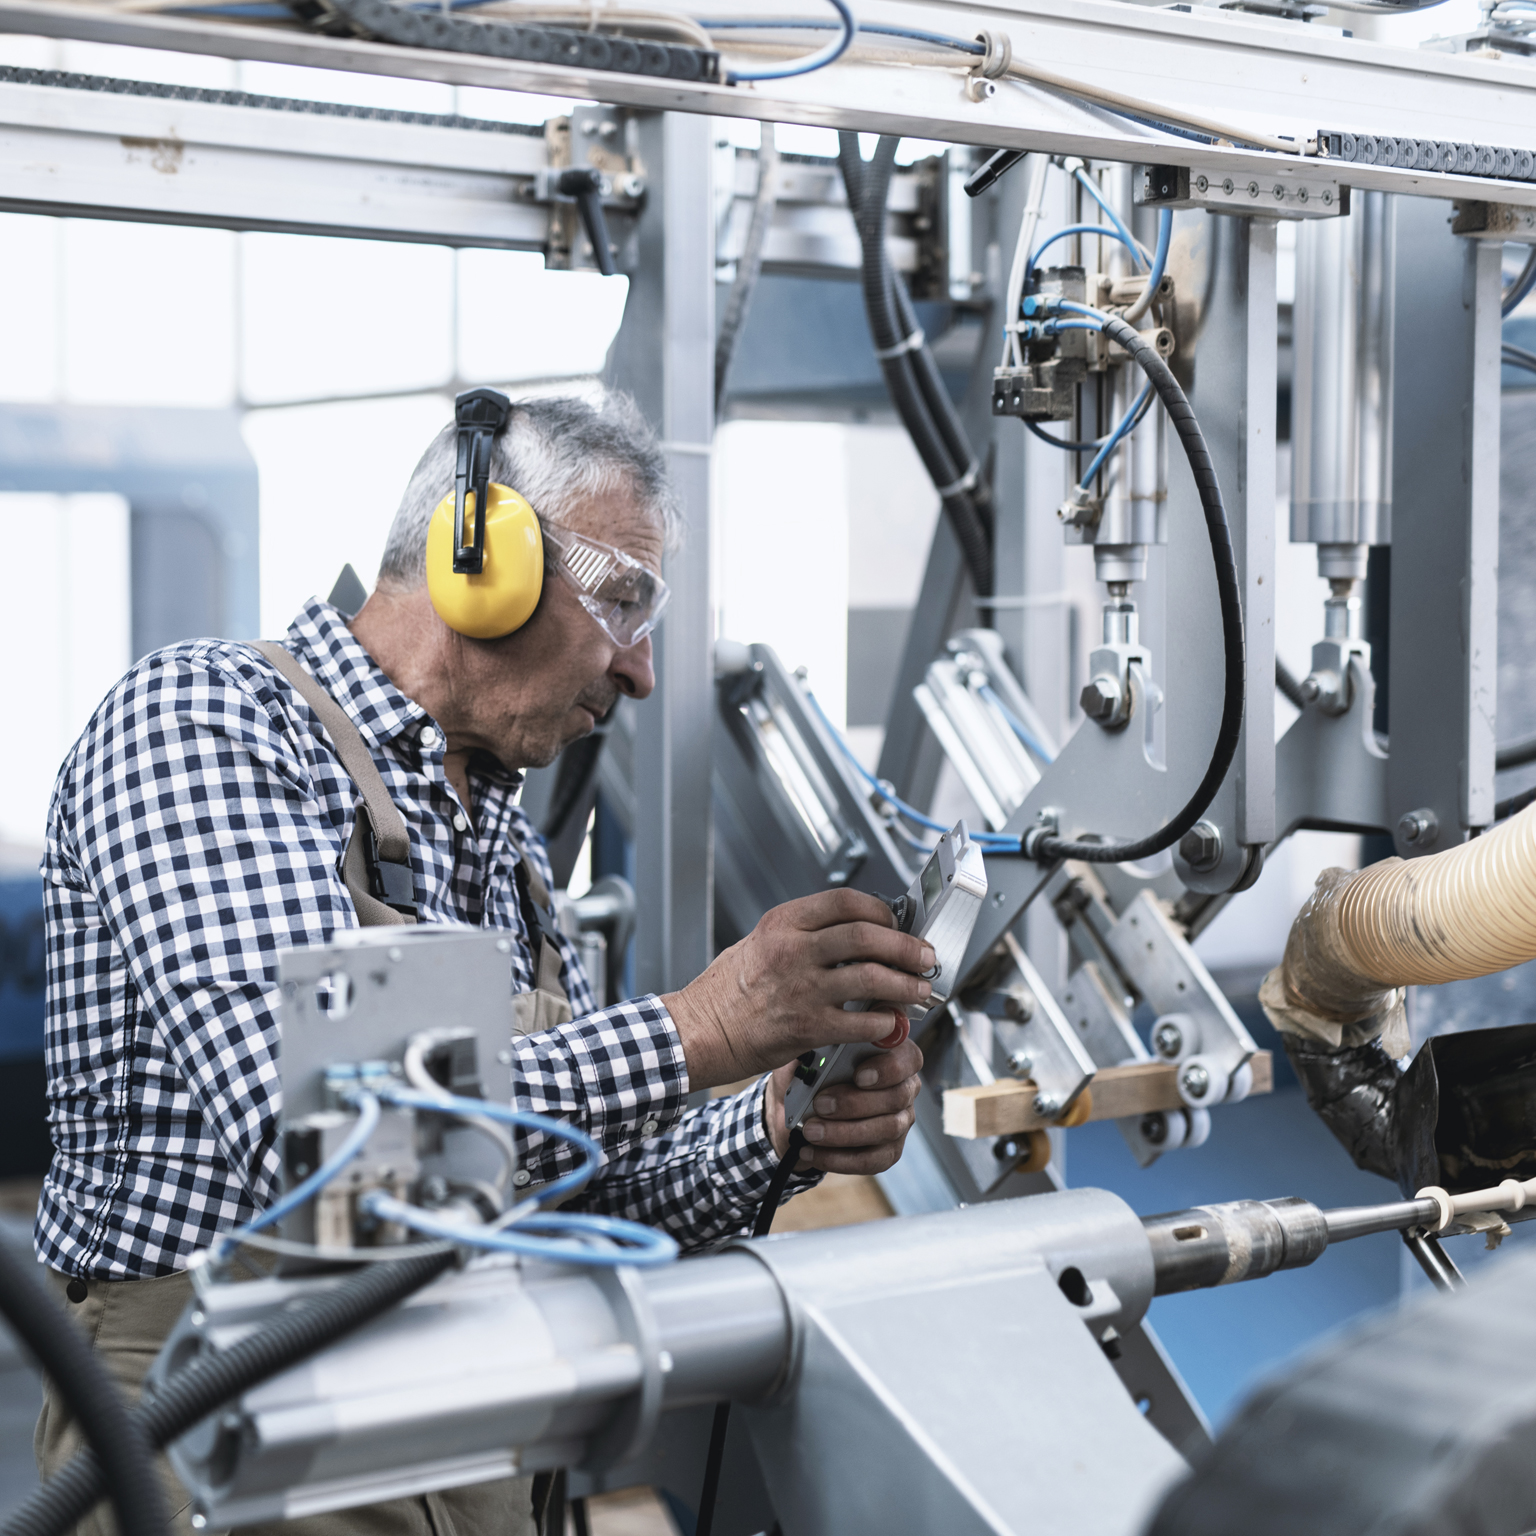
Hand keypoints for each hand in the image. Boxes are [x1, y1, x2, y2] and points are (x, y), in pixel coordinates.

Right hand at [661, 889, 935, 1090]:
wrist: (698, 1032)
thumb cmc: (725, 991)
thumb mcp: (759, 943)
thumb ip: (802, 935)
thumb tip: (852, 935)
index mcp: (783, 923)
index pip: (846, 901)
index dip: (882, 911)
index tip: (896, 922)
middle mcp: (794, 950)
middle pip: (868, 935)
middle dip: (906, 946)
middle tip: (924, 956)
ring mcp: (802, 988)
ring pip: (872, 977)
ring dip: (905, 984)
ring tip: (919, 990)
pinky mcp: (808, 1026)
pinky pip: (862, 1021)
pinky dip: (885, 1022)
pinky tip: (892, 1022)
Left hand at [764, 1036, 922, 1173]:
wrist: (799, 1110)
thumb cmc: (811, 1071)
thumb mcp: (812, 1051)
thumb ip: (824, 1044)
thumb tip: (824, 1042)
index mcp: (892, 1056)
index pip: (908, 1059)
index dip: (888, 1068)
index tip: (859, 1076)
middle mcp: (903, 1088)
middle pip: (897, 1097)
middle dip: (855, 1103)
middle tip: (820, 1104)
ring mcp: (899, 1122)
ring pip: (886, 1130)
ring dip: (844, 1132)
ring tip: (811, 1131)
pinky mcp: (887, 1151)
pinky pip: (872, 1160)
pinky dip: (839, 1159)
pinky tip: (811, 1152)